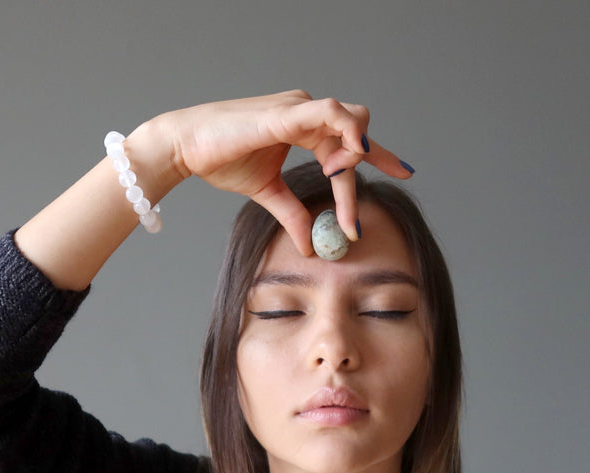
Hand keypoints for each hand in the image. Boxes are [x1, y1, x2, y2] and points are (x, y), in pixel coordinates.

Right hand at [153, 90, 411, 254]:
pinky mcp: (285, 113)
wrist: (187, 149)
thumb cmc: (222, 160)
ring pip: (350, 119)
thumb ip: (293, 214)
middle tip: (397, 178)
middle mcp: (306, 113)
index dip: (378, 159)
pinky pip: (328, 115)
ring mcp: (297, 109)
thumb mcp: (268, 193)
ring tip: (349, 180)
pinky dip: (345, 133)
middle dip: (380, 157)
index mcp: (304, 128)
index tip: (403, 174)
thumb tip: (310, 247)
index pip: (348, 143)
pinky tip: (352, 157)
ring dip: (359, 151)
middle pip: (356, 133)